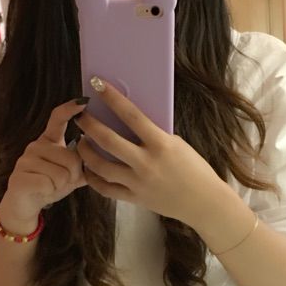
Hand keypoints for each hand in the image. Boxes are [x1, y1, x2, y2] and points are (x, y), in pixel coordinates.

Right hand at [0, 98, 87, 230]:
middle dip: (72, 174)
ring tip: (51, 186)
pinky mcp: (20, 176)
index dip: (70, 109)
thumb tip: (107, 151)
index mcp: (49, 140)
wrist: (24, 205)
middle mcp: (36, 145)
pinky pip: (49, 183)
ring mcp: (26, 159)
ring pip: (61, 172)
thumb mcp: (71, 173)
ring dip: (61, 185)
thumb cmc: (49, 184)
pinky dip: (50, 191)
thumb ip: (86, 162)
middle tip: (61, 181)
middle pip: (71, 157)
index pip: (57, 118)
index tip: (84, 101)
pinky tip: (42, 191)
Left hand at [74, 79, 225, 225]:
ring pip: (101, 166)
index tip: (97, 84)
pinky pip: (106, 189)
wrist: (204, 202)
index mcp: (161, 144)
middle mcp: (147, 163)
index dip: (112, 98)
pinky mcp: (135, 198)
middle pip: (108, 140)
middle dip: (89, 125)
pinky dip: (93, 178)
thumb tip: (130, 120)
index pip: (131, 115)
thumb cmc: (194, 168)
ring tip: (81, 141)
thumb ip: (153, 135)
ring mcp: (139, 182)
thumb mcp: (177, 144)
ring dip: (86, 151)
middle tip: (80, 116)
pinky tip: (88, 167)